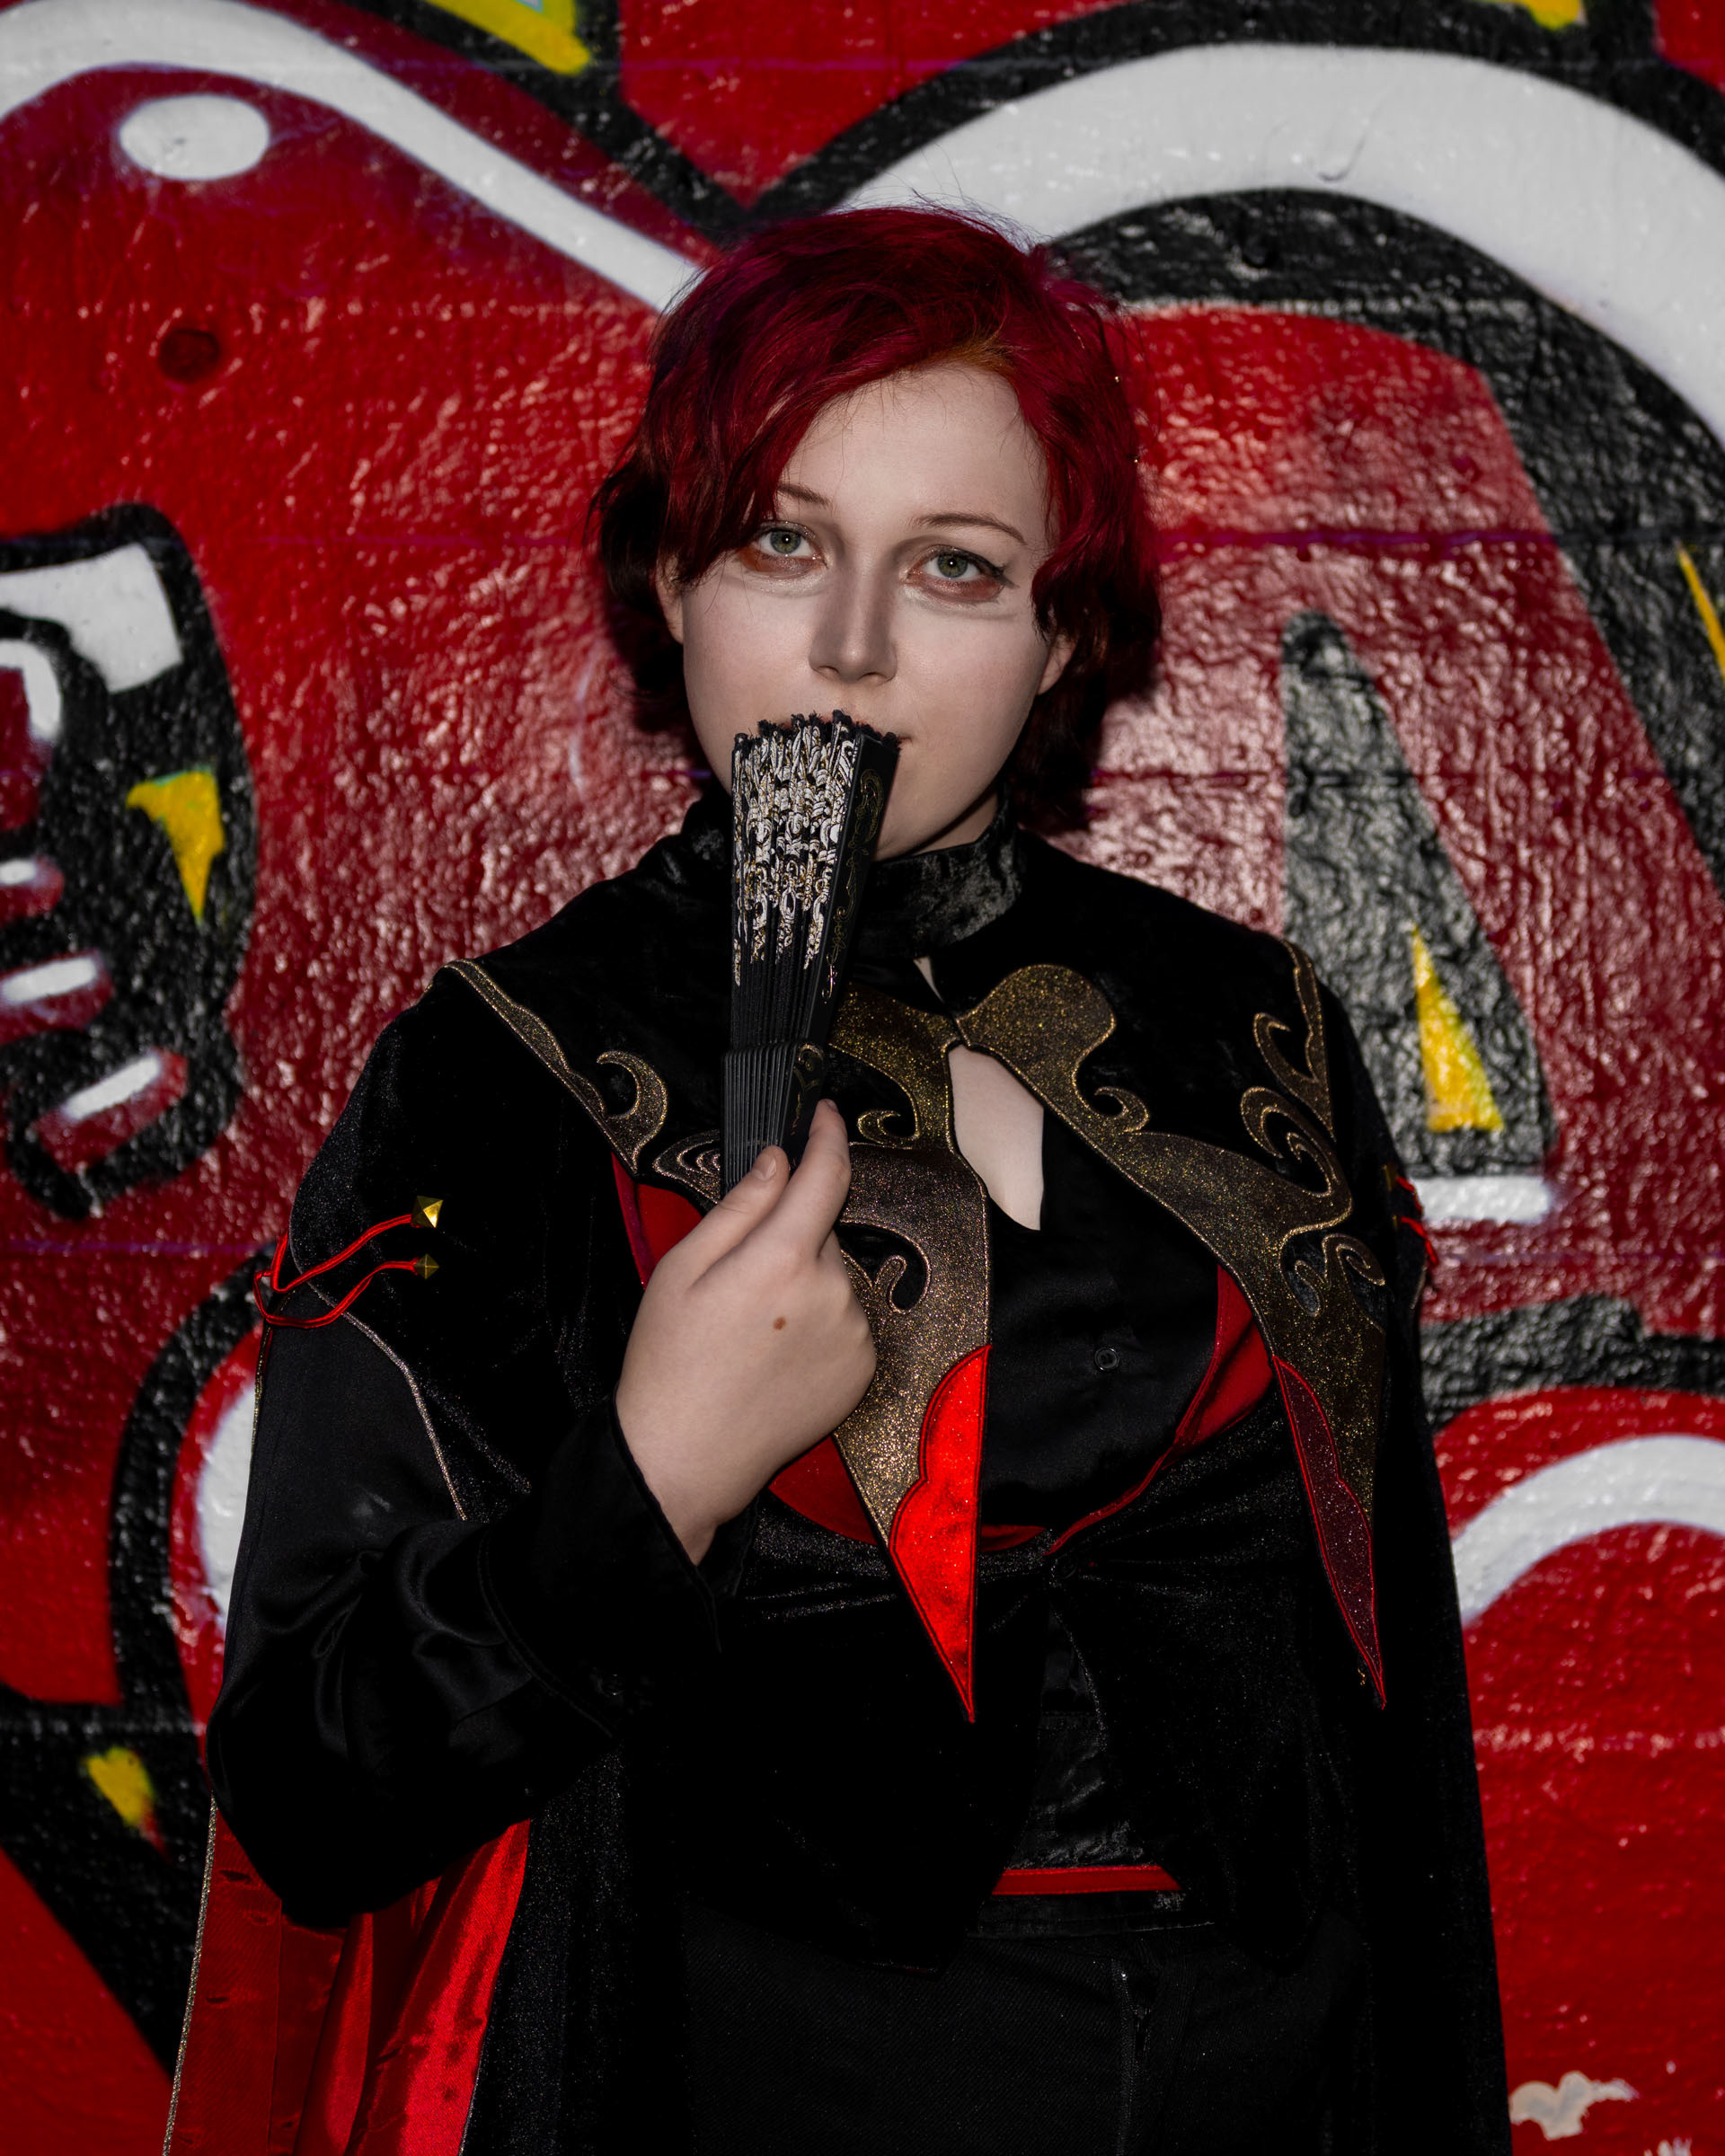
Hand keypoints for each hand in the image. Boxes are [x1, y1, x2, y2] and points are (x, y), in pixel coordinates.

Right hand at [614, 1100, 875, 1561]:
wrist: (686, 1457)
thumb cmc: (670, 1363)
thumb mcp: (683, 1270)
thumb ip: (739, 1207)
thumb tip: (778, 1160)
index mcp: (781, 1261)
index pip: (824, 1176)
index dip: (828, 1136)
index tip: (826, 1113)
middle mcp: (830, 1293)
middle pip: (821, 1232)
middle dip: (789, 1238)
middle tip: (737, 1282)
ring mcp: (853, 1335)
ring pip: (834, 1276)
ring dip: (804, 1283)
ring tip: (753, 1331)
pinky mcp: (863, 1369)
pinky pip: (847, 1319)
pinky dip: (820, 1322)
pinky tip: (778, 1354)